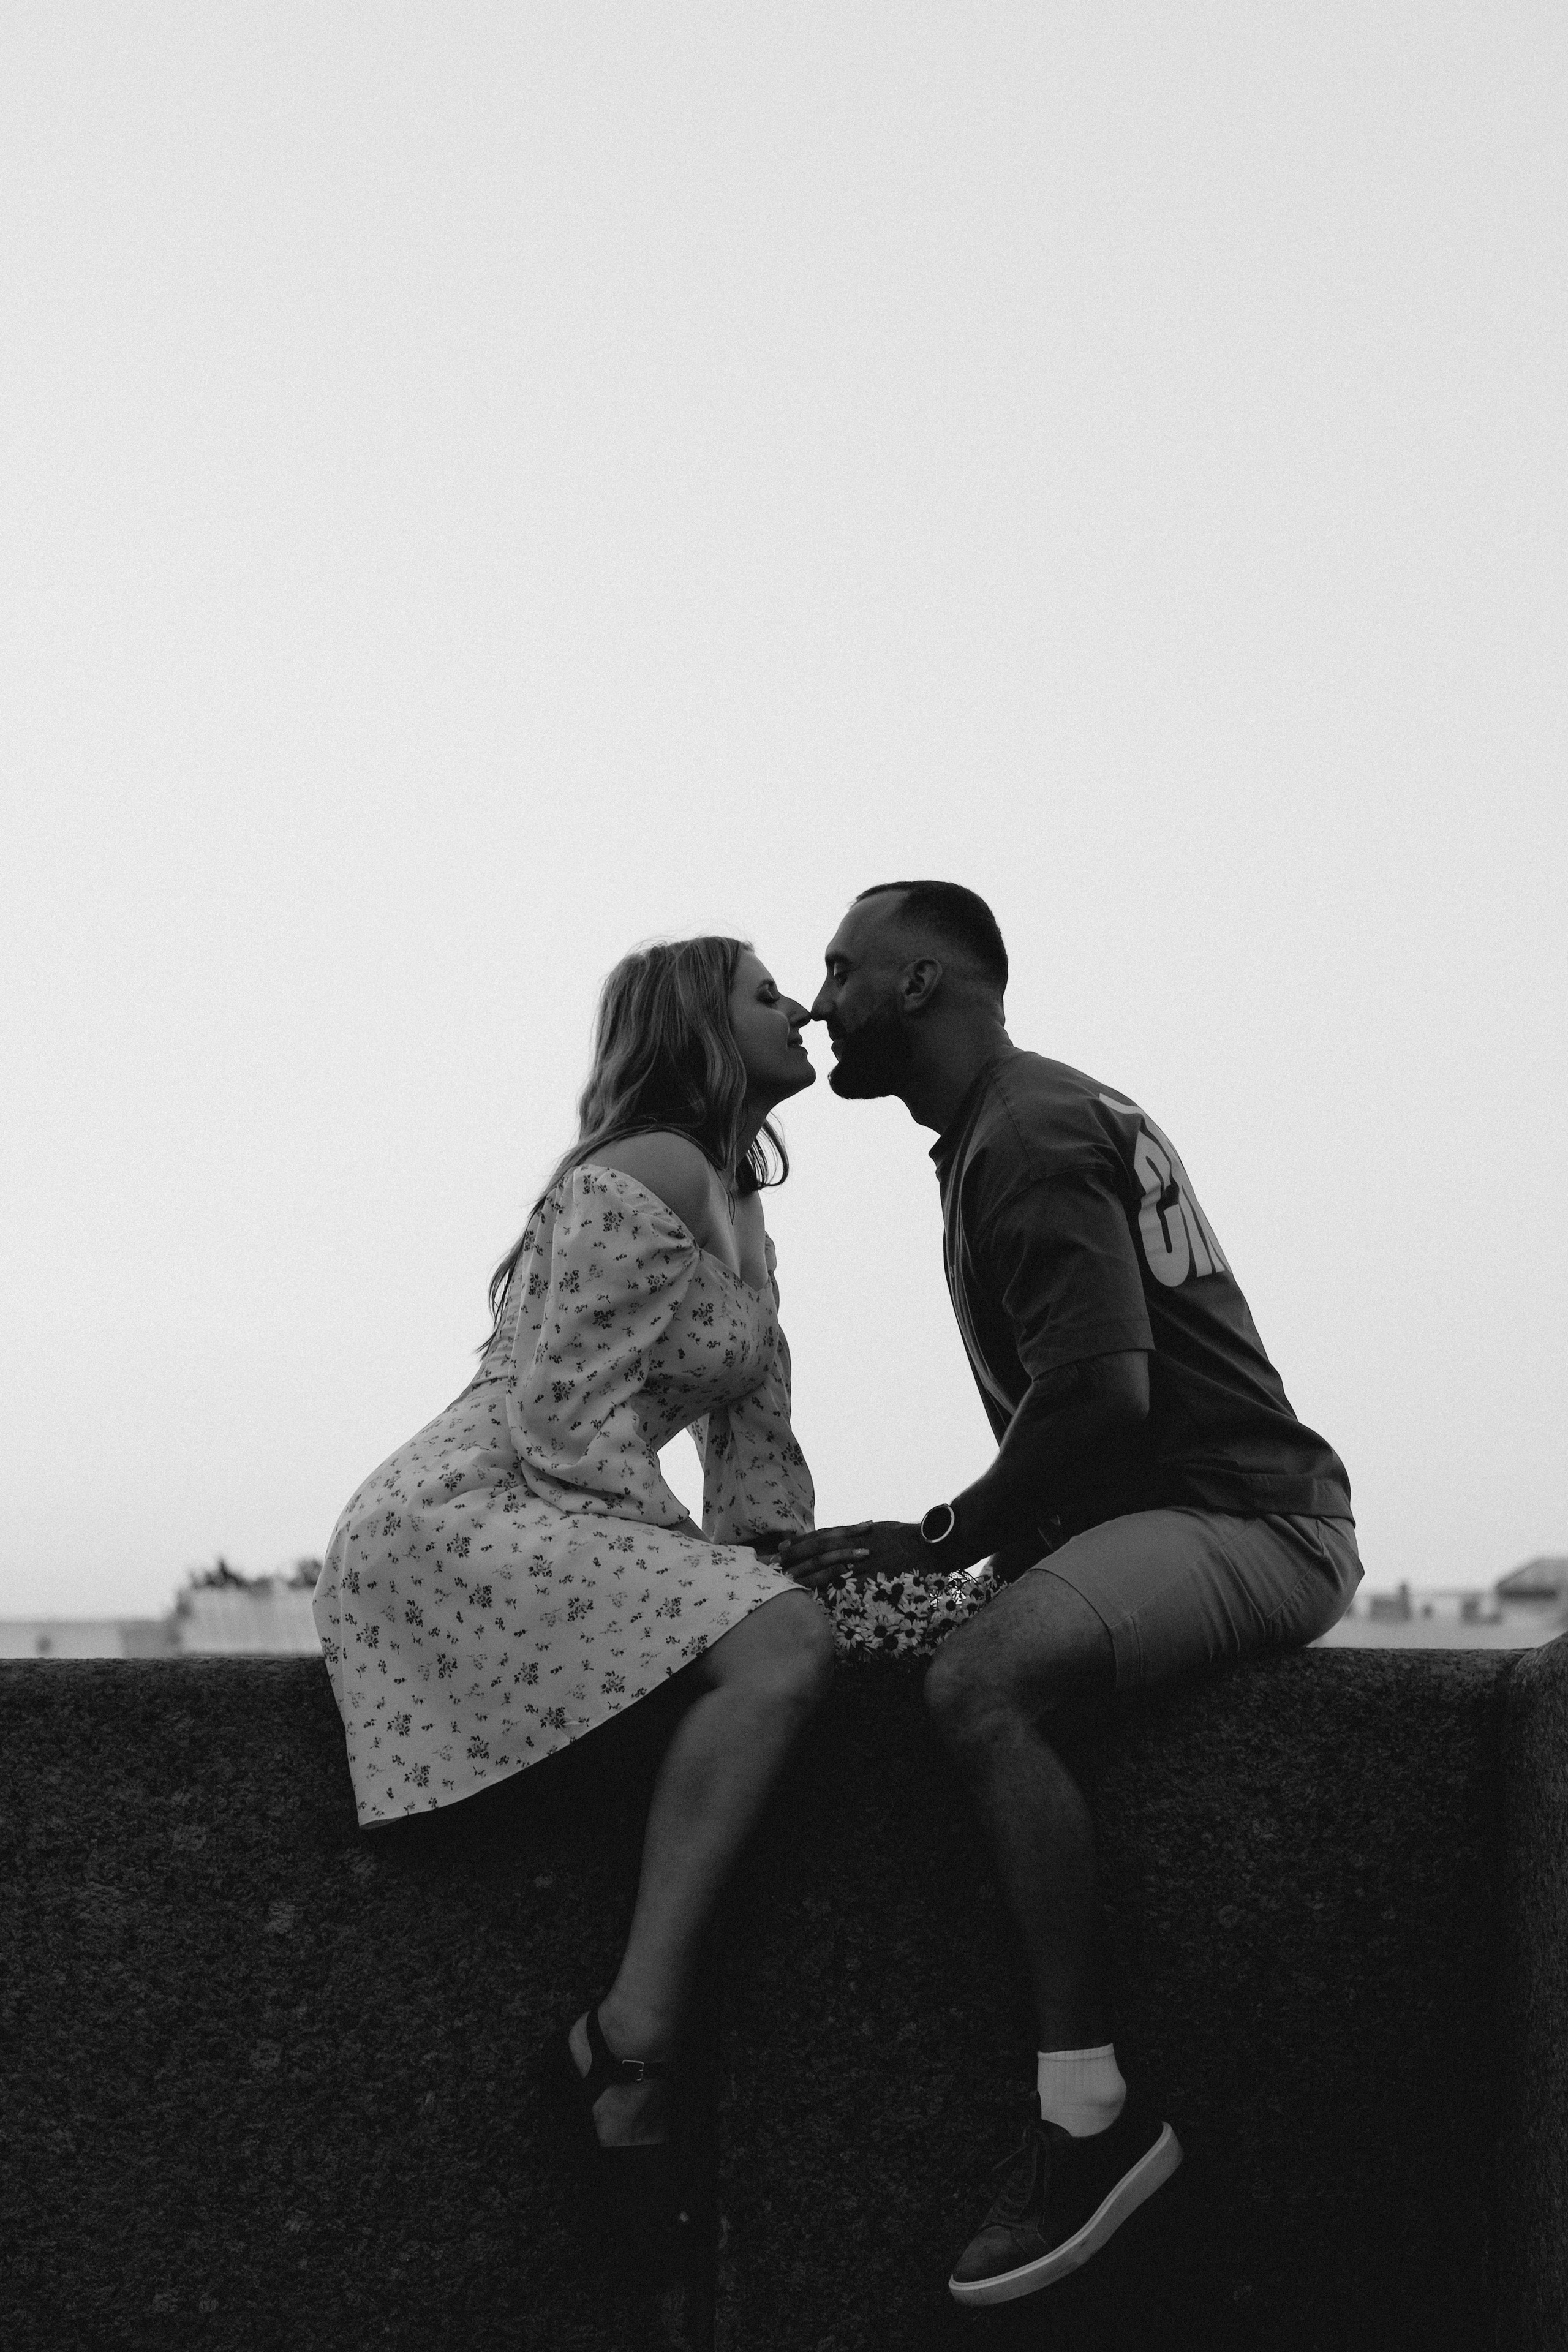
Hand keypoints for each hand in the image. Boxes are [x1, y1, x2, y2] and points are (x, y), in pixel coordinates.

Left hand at [775, 1520, 929, 1591]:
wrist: (931, 1542)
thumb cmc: (907, 1536)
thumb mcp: (880, 1530)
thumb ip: (859, 1536)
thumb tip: (843, 1540)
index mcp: (857, 1531)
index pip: (822, 1535)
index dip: (800, 1541)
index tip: (782, 1545)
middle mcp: (857, 1541)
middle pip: (820, 1548)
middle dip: (797, 1556)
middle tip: (776, 1563)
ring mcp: (866, 1557)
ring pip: (830, 1564)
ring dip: (808, 1572)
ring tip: (790, 1579)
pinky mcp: (876, 1573)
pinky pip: (850, 1582)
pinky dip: (833, 1587)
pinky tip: (816, 1594)